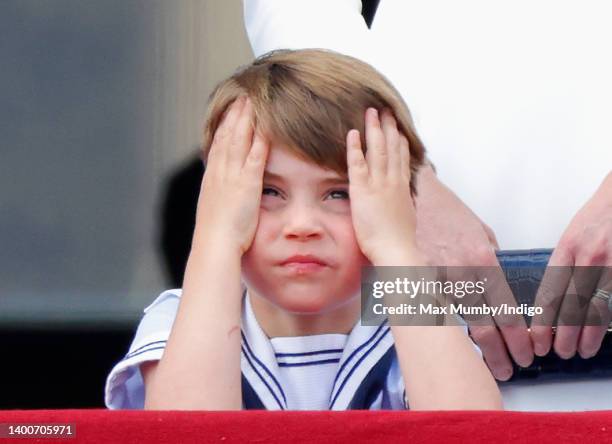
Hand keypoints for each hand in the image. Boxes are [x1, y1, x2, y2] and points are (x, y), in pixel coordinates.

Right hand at [193, 96, 269, 254]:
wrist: (214, 244)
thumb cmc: (217, 236)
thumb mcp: (217, 212)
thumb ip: (223, 199)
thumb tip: (228, 197)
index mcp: (212, 178)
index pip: (217, 145)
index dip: (223, 126)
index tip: (229, 112)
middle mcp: (220, 172)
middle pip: (226, 136)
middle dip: (234, 115)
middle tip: (240, 97)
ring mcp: (233, 176)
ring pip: (239, 140)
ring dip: (245, 119)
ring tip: (251, 101)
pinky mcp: (248, 183)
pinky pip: (255, 155)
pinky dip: (260, 138)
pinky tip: (266, 125)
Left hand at [346, 107, 418, 265]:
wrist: (396, 250)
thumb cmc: (399, 241)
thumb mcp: (406, 217)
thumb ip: (403, 204)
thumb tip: (404, 201)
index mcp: (402, 188)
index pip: (401, 157)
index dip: (399, 140)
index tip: (397, 127)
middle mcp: (392, 181)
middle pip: (392, 147)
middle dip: (388, 127)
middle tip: (385, 110)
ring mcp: (378, 184)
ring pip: (377, 150)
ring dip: (374, 129)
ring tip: (371, 112)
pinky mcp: (363, 191)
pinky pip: (358, 164)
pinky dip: (356, 147)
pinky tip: (353, 133)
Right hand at [413, 164, 533, 379]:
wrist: (411, 195)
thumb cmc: (447, 211)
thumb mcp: (481, 231)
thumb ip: (491, 259)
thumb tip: (496, 283)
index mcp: (482, 261)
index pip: (505, 311)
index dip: (517, 339)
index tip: (525, 354)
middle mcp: (460, 275)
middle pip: (483, 327)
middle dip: (499, 353)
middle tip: (510, 369)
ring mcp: (434, 280)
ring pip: (457, 325)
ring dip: (474, 347)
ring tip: (488, 362)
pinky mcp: (414, 281)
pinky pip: (433, 311)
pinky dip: (445, 329)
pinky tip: (454, 342)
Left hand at [532, 171, 611, 358]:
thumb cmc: (600, 215)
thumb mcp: (574, 235)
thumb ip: (565, 264)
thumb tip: (553, 297)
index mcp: (567, 249)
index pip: (550, 292)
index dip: (543, 320)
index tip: (536, 339)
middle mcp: (589, 258)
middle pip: (571, 306)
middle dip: (563, 335)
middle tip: (558, 353)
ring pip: (597, 309)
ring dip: (586, 335)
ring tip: (579, 351)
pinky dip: (605, 321)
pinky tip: (601, 335)